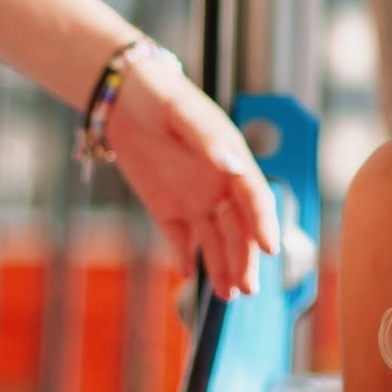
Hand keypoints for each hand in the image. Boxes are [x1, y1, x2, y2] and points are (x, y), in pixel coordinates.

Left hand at [101, 51, 279, 296]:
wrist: (120, 98)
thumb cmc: (159, 95)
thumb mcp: (181, 111)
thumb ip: (207, 138)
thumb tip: (233, 165)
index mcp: (232, 160)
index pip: (255, 198)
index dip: (264, 223)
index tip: (271, 249)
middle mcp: (219, 185)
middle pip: (238, 229)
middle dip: (244, 259)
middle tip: (248, 289)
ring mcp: (194, 199)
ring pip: (213, 241)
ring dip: (222, 267)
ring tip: (229, 296)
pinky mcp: (166, 209)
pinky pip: (178, 239)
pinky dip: (183, 257)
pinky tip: (188, 275)